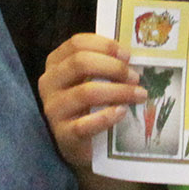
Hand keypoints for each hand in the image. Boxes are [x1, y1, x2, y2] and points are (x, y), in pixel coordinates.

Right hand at [38, 33, 141, 170]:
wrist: (81, 145)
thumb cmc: (89, 106)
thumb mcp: (92, 80)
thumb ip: (104, 65)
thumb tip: (131, 56)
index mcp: (56, 64)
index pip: (76, 43)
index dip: (105, 46)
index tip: (127, 55)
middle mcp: (49, 83)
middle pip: (80, 63)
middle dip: (114, 68)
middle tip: (135, 77)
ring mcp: (54, 110)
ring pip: (86, 92)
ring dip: (119, 91)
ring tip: (139, 95)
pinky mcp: (63, 135)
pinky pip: (85, 124)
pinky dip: (107, 116)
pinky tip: (122, 112)